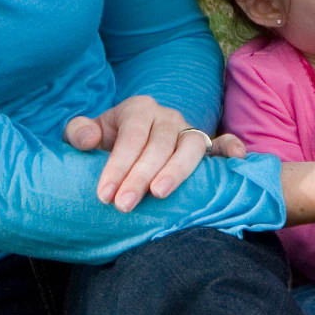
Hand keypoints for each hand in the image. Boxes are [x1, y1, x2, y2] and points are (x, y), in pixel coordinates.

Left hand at [64, 96, 227, 211]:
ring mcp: (189, 129)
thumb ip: (78, 132)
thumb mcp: (85, 133)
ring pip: (191, 146)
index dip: (119, 165)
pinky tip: (236, 161)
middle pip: (160, 144)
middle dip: (141, 176)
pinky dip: (232, 149)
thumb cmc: (104, 142)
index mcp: (139, 108)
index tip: (104, 195)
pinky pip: (223, 142)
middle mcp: (167, 116)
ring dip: (177, 170)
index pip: (132, 136)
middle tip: (124, 205)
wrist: (123, 141)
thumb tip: (88, 138)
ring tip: (160, 193)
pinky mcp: (206, 144)